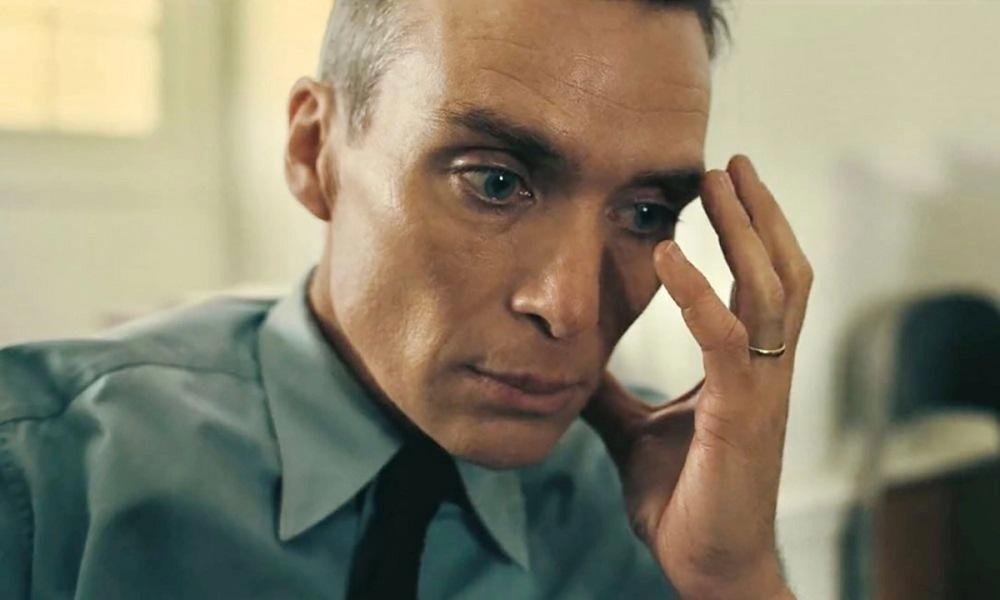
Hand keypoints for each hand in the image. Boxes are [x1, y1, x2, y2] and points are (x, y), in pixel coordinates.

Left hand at [583, 155, 811, 598]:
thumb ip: (611, 391)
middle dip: (758, 213)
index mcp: (744, 367)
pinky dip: (698, 294)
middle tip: (728, 161)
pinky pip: (725, 340)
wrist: (705, 563)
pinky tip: (667, 256)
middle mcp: (763, 367)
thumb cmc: (681, 497)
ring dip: (743, 231)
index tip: (719, 185)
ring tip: (716, 181)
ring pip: (769, 290)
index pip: (760, 283)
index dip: (749, 232)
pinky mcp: (741, 415)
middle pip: (780, 271)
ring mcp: (759, 388)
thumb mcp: (634, 429)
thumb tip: (568, 359)